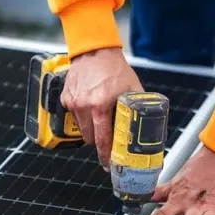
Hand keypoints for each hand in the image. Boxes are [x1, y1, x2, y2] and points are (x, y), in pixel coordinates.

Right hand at [62, 47, 143, 168]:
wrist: (95, 50)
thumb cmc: (115, 69)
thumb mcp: (132, 89)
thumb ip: (137, 109)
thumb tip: (148, 127)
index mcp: (100, 106)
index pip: (101, 140)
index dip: (105, 155)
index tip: (108, 164)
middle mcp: (84, 106)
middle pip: (90, 139)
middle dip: (99, 142)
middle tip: (108, 140)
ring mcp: (72, 103)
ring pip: (81, 129)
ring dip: (91, 129)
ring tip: (100, 119)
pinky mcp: (66, 99)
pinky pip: (74, 117)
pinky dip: (82, 117)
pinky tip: (90, 106)